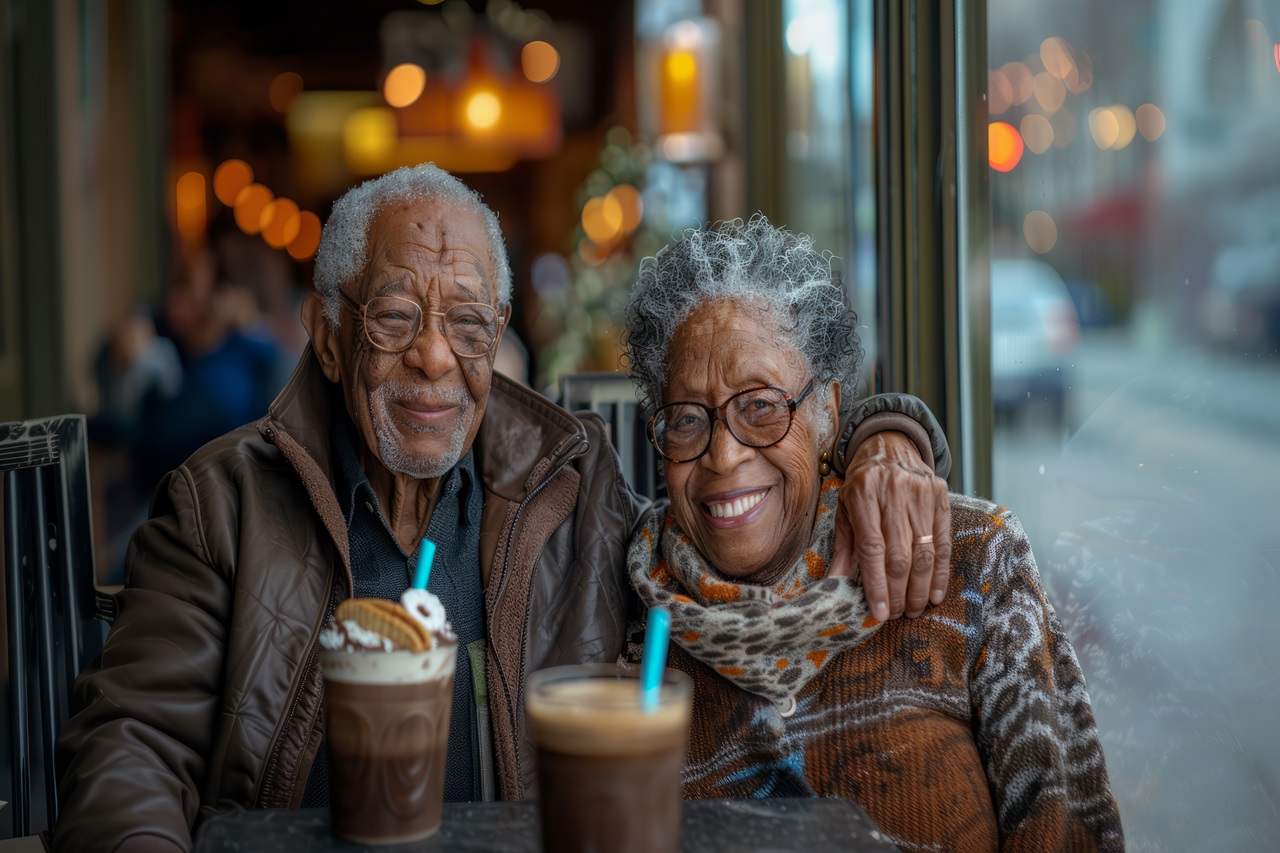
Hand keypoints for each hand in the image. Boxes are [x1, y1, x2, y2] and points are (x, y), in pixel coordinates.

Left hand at [829, 431, 950, 620]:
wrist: (890, 447)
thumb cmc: (862, 485)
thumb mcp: (845, 510)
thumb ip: (843, 547)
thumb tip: (836, 586)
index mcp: (863, 494)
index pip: (872, 548)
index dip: (876, 584)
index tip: (878, 612)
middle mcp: (894, 492)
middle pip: (899, 555)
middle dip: (898, 592)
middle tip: (895, 615)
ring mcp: (921, 494)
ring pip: (924, 552)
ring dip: (919, 588)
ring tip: (913, 610)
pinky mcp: (941, 497)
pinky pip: (943, 543)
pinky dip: (940, 572)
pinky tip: (934, 593)